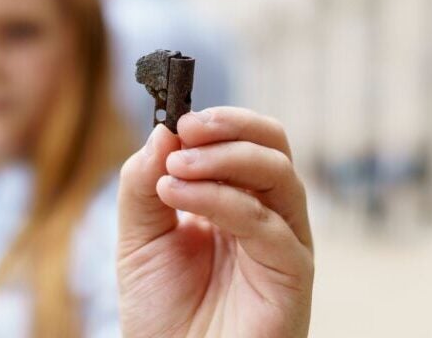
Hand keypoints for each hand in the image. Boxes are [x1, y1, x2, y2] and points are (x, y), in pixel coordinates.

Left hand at [117, 107, 313, 336]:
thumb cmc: (162, 312)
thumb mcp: (139, 238)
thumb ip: (143, 184)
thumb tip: (161, 131)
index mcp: (235, 200)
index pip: (243, 141)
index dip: (216, 122)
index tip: (177, 119)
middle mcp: (266, 214)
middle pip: (273, 145)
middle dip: (231, 126)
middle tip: (187, 129)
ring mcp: (282, 241)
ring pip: (278, 173)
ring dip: (225, 158)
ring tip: (176, 167)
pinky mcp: (293, 272)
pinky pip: (267, 223)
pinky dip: (224, 200)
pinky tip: (181, 196)